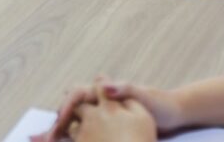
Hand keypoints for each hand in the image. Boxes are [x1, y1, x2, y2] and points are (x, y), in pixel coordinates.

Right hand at [35, 78, 183, 141]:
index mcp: (107, 90)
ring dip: (65, 133)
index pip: (78, 94)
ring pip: (77, 122)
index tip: (59, 123)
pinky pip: (88, 133)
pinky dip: (77, 139)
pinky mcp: (110, 127)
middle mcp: (103, 100)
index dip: (66, 108)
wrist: (175, 114)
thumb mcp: (145, 96)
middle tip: (48, 141)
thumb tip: (103, 86)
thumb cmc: (161, 103)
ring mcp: (106, 114)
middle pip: (72, 109)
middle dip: (58, 123)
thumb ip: (125, 89)